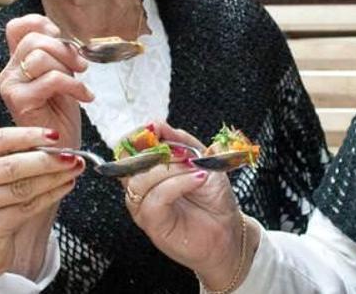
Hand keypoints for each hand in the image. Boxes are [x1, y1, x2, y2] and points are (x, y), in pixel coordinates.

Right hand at [0, 15, 92, 148]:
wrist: (60, 152)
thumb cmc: (61, 116)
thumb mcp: (61, 76)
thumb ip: (56, 55)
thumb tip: (64, 36)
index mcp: (16, 64)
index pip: (17, 27)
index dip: (41, 24)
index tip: (61, 38)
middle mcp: (8, 73)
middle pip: (33, 39)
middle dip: (64, 49)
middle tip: (81, 67)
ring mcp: (10, 86)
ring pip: (41, 57)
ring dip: (69, 69)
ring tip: (79, 86)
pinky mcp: (19, 100)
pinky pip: (51, 79)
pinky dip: (74, 85)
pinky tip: (84, 97)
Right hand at [0, 127, 84, 280]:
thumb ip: (16, 160)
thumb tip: (56, 147)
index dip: (28, 135)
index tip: (54, 135)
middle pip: (11, 165)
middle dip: (46, 160)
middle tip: (71, 156)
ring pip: (21, 188)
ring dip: (53, 178)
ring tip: (73, 171)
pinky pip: (26, 208)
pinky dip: (49, 196)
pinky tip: (63, 187)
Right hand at [122, 122, 248, 287]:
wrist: (228, 230)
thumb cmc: (214, 197)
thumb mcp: (201, 159)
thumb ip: (181, 140)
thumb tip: (157, 125)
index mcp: (148, 171)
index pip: (126, 150)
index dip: (136, 137)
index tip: (155, 129)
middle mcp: (142, 189)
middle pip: (128, 163)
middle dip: (156, 152)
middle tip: (184, 153)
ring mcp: (144, 207)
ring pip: (139, 181)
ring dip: (170, 169)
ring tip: (195, 169)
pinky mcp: (153, 224)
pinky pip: (154, 199)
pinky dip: (176, 185)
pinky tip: (196, 180)